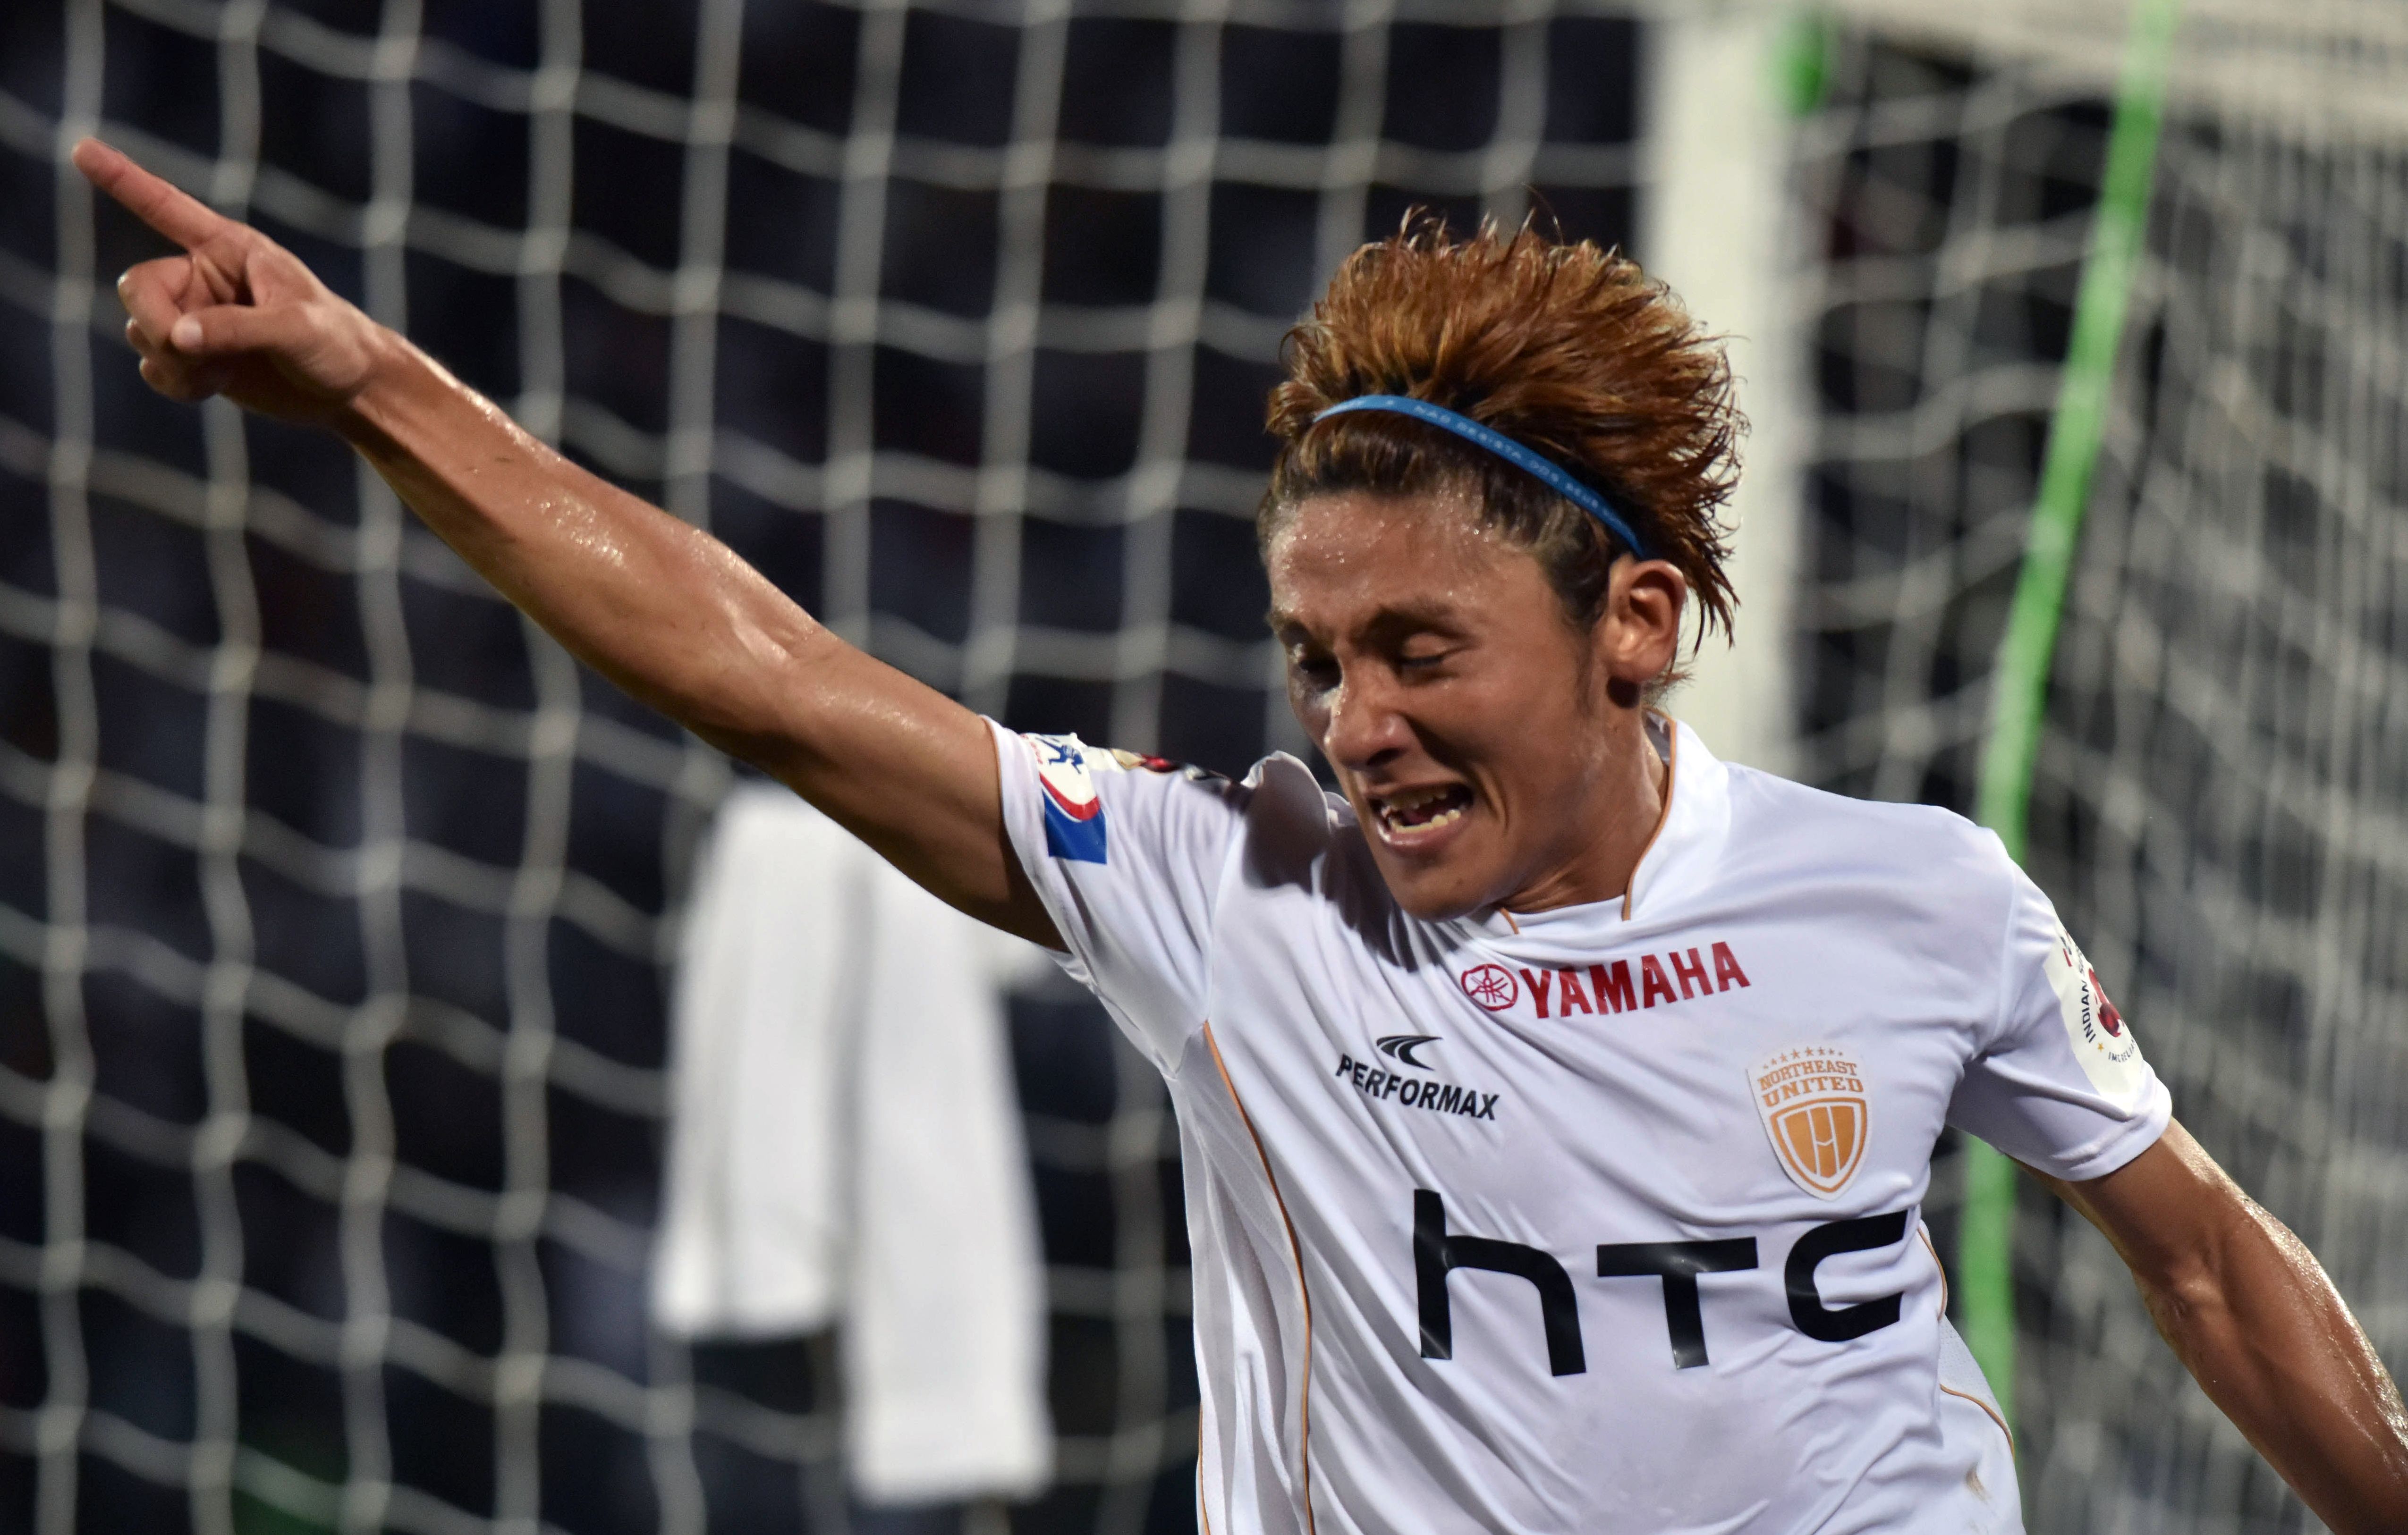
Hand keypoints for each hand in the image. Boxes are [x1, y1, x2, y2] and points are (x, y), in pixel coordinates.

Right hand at [73, 138, 389, 425]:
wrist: (353, 390)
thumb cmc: (338, 344)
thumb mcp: (297, 330)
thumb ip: (237, 329)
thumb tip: (177, 338)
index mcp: (230, 250)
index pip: (167, 207)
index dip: (123, 179)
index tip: (81, 148)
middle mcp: (204, 278)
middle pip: (137, 288)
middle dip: (155, 324)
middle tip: (189, 351)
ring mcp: (196, 317)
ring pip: (140, 331)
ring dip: (170, 360)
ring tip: (219, 372)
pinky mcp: (196, 356)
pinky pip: (154, 366)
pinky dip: (173, 381)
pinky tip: (211, 387)